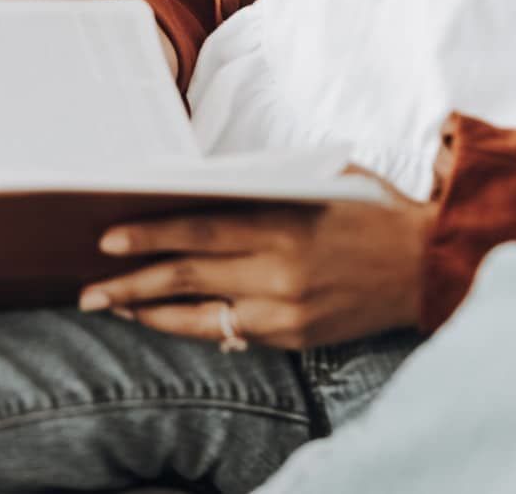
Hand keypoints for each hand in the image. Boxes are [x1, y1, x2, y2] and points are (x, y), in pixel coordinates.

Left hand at [80, 176, 434, 348]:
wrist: (425, 265)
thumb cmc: (369, 210)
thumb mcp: (319, 180)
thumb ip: (263, 186)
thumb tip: (202, 186)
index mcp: (281, 225)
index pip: (199, 232)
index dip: (149, 236)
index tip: (108, 239)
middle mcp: (278, 273)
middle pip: (188, 279)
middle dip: (131, 283)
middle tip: (90, 289)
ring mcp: (286, 312)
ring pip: (200, 317)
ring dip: (150, 312)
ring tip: (113, 307)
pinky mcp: (295, 337)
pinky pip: (231, 334)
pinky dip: (192, 326)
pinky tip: (164, 319)